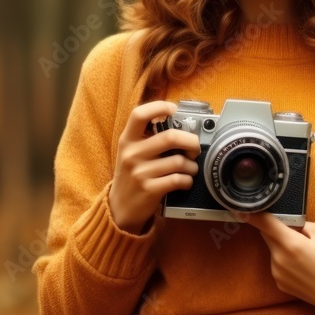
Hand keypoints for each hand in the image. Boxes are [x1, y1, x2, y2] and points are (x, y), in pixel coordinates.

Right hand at [109, 100, 200, 233]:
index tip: (174, 109)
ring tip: (190, 169)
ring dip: (192, 166)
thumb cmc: (132, 176)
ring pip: (179, 161)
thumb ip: (148, 139)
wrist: (120, 208)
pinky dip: (188, 180)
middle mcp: (131, 154)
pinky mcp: (150, 190)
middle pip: (170, 137)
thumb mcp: (131, 153)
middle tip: (194, 148)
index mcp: (127, 140)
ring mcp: (140, 172)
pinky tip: (185, 182)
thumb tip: (181, 126)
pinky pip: (179, 179)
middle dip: (191, 141)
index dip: (159, 107)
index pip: (139, 114)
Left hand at [237, 211, 314, 314]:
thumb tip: (290, 224)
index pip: (265, 224)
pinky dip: (285, 262)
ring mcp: (277, 273)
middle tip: (298, 234)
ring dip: (283, 247)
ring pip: (274, 251)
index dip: (252, 215)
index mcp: (291, 244)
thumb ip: (303, 225)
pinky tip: (303, 268)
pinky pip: (277, 265)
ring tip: (306, 256)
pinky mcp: (279, 284)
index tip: (240, 209)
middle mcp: (279, 259)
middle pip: (268, 236)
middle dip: (278, 231)